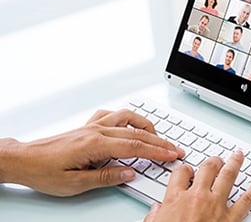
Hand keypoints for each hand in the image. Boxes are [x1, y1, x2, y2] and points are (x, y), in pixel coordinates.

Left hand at [0, 109, 183, 195]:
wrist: (25, 159)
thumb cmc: (45, 172)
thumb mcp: (76, 184)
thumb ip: (106, 177)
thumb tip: (130, 173)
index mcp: (96, 144)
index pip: (135, 147)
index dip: (157, 151)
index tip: (172, 155)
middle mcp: (97, 131)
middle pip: (137, 133)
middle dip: (159, 141)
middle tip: (175, 148)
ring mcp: (93, 126)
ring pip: (128, 119)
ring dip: (146, 126)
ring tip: (158, 135)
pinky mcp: (88, 126)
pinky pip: (112, 115)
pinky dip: (127, 118)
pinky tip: (131, 124)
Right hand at [144, 151, 250, 221]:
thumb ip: (155, 216)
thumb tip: (155, 210)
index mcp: (176, 199)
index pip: (181, 173)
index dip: (186, 170)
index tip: (188, 172)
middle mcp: (197, 197)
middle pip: (207, 168)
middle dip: (213, 161)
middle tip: (217, 160)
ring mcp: (216, 206)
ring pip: (228, 176)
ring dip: (234, 163)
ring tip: (239, 156)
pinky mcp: (230, 219)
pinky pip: (247, 199)